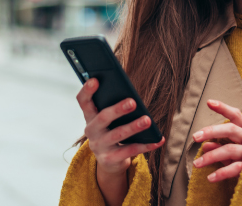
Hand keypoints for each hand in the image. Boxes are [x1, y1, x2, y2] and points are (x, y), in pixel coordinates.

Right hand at [76, 78, 164, 202]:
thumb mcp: (109, 120)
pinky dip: (146, 145)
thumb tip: (132, 96)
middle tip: (132, 102)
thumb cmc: (111, 131)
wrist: (110, 161)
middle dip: (118, 109)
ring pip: (118, 135)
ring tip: (147, 120)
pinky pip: (130, 151)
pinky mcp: (110, 159)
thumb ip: (113, 106)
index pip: (83, 101)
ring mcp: (99, 146)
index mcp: (90, 116)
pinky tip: (158, 139)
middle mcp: (92, 131)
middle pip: (103, 117)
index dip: (87, 90)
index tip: (95, 80)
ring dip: (133, 127)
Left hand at [191, 99, 241, 182]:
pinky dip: (221, 173)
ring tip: (196, 163)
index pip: (236, 115)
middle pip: (230, 130)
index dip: (224, 108)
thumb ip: (220, 145)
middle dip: (211, 132)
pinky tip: (210, 178)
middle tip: (195, 137)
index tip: (209, 102)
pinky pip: (234, 168)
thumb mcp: (234, 149)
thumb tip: (205, 145)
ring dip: (210, 157)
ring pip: (229, 150)